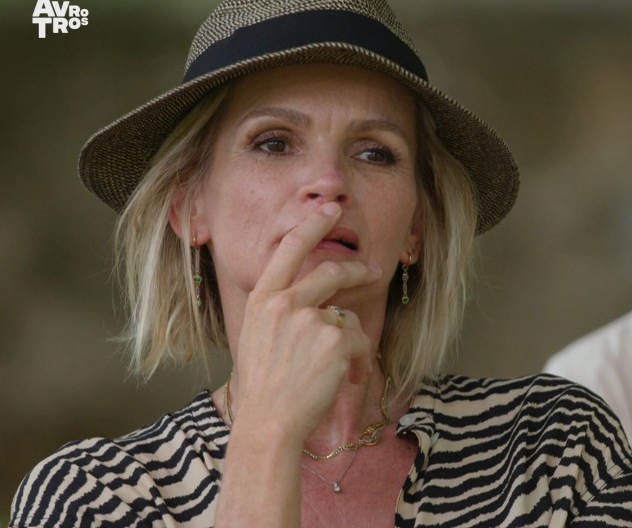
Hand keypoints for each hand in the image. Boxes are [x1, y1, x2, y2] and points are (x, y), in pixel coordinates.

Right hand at [230, 202, 381, 443]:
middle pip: (330, 270)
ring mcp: (310, 319)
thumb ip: (280, 311)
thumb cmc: (264, 388)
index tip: (329, 209)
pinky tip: (348, 377)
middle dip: (356, 269)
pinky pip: (360, 341)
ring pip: (347, 316)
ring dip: (351, 342)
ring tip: (342, 368)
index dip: (312, 225)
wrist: (268, 422)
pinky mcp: (335, 340)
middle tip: (373, 269)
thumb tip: (316, 301)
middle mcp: (284, 302)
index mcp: (262, 299)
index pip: (289, 249)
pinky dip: (360, 360)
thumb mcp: (258, 337)